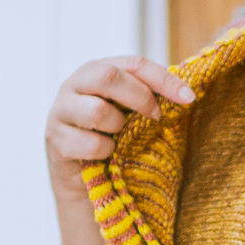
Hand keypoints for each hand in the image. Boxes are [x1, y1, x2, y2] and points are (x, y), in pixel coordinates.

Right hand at [45, 56, 195, 197]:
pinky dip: (105, 152)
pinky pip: (91, 144)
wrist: (84, 180)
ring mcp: (60, 111)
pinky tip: (105, 155)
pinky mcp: (55, 139)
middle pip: (108, 76)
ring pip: (98, 111)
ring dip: (118, 128)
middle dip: (140, 97)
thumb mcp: (131, 114)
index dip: (164, 79)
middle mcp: (74, 84)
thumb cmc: (113, 140)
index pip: (134, 64)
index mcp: (96, 71)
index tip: (189, 98)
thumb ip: (150, 98)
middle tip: (156, 116)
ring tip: (119, 138)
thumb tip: (187, 95)